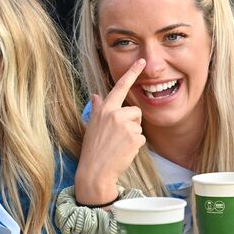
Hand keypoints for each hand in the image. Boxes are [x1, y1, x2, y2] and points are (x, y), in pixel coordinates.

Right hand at [75, 59, 145, 203]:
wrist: (95, 171)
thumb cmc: (93, 149)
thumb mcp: (92, 125)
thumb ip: (98, 109)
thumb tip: (96, 95)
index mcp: (105, 109)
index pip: (120, 87)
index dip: (132, 73)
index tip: (142, 62)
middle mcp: (115, 114)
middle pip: (135, 112)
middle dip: (133, 123)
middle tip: (118, 137)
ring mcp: (125, 126)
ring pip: (139, 126)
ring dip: (133, 136)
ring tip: (119, 145)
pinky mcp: (134, 138)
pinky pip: (142, 139)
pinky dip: (136, 147)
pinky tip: (124, 152)